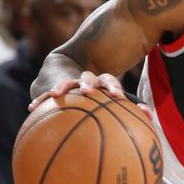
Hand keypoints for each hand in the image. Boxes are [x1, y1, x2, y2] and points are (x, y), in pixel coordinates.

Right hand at [29, 70, 155, 118]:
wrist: (71, 65)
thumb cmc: (99, 96)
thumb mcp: (112, 99)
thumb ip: (131, 108)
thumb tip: (151, 118)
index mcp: (101, 81)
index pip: (109, 79)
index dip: (113, 87)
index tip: (117, 96)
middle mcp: (85, 79)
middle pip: (88, 77)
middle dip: (88, 83)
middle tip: (87, 91)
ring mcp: (68, 82)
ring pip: (66, 82)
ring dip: (61, 86)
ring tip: (55, 94)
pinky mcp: (53, 87)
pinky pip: (45, 94)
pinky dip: (40, 100)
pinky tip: (31, 107)